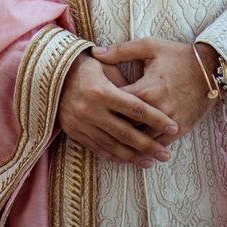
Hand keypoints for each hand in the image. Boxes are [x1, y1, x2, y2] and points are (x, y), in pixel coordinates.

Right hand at [56, 49, 178, 167]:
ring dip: (133, 156)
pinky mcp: (74, 132)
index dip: (156, 119)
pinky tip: (129, 160)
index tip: (173, 127)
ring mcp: (81, 124)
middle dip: (148, 145)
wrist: (53, 73)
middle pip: (126, 132)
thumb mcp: (107, 66)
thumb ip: (126, 83)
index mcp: (101, 91)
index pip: (135, 108)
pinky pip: (98, 148)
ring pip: (112, 145)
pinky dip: (114, 156)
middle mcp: (90, 110)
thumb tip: (148, 100)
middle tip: (165, 155)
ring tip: (151, 161)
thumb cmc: (86, 65)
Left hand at [90, 36, 217, 144]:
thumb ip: (120, 50)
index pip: (116, 105)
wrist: (211, 67)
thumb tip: (95, 52)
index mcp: (145, 89)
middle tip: (96, 132)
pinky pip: (160, 145)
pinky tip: (137, 152)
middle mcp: (156, 110)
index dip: (102, 108)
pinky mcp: (181, 129)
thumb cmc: (177, 55)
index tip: (91, 108)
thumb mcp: (149, 46)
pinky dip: (148, 148)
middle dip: (112, 129)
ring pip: (143, 141)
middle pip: (127, 127)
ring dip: (129, 144)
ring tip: (112, 146)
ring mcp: (169, 122)